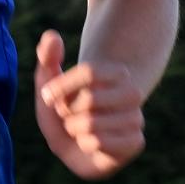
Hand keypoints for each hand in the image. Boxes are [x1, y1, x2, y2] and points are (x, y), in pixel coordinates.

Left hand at [33, 29, 145, 179]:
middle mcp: (132, 92)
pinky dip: (85, 145)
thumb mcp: (49, 85)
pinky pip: (98, 142)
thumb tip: (52, 35)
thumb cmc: (64, 111)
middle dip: (68, 111)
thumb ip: (47, 58)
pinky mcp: (135, 142)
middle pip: (89, 98)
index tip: (48, 95)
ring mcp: (137, 118)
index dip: (62, 86)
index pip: (89, 71)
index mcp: (117, 72)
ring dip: (75, 130)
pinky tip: (90, 144)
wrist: (78, 147)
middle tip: (69, 116)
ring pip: (91, 123)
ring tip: (79, 129)